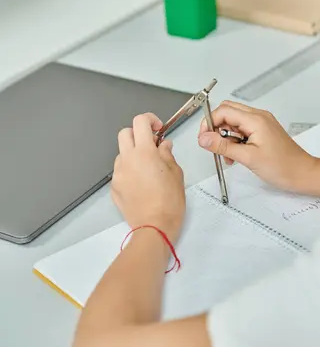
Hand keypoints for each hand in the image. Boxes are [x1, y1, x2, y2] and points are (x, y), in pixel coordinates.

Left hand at [111, 113, 185, 243]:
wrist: (155, 226)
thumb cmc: (169, 203)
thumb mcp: (176, 173)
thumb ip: (168, 154)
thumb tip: (163, 146)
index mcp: (144, 153)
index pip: (140, 122)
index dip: (150, 120)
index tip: (157, 128)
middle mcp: (127, 160)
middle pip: (125, 133)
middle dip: (137, 134)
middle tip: (150, 144)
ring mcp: (118, 174)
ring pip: (121, 153)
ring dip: (133, 154)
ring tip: (148, 168)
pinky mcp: (114, 187)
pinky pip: (120, 171)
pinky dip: (129, 171)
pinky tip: (141, 183)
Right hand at [198, 101, 315, 192]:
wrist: (303, 174)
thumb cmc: (283, 166)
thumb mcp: (248, 158)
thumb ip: (223, 146)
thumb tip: (204, 139)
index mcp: (255, 119)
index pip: (223, 111)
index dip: (209, 123)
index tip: (204, 138)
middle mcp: (258, 117)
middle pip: (227, 112)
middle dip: (216, 128)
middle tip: (213, 145)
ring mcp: (261, 123)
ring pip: (233, 121)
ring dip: (225, 136)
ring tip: (227, 154)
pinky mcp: (262, 131)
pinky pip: (242, 129)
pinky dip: (234, 140)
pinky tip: (235, 154)